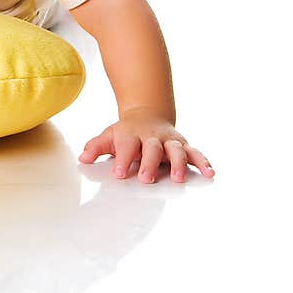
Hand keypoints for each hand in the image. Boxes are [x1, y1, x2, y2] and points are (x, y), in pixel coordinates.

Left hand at [79, 109, 214, 183]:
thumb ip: (95, 147)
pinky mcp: (183, 145)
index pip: (126, 146)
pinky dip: (203, 162)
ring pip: (176, 150)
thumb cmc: (126, 132)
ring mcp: (169, 141)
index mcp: (131, 135)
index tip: (118, 174)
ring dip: (178, 163)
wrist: (147, 114)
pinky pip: (195, 153)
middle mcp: (152, 137)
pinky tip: (210, 173)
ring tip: (178, 178)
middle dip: (149, 163)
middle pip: (151, 149)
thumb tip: (83, 158)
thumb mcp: (108, 136)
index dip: (122, 159)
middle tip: (145, 178)